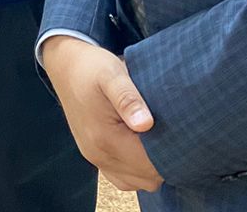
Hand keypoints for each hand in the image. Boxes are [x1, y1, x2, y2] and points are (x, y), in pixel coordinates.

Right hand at [41, 36, 163, 192]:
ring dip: (151, 168)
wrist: (65, 65)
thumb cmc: (91, 67)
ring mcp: (94, 157)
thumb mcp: (112, 74)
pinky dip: (136, 169)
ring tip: (159, 139)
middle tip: (173, 135)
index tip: (181, 134)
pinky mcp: (93, 154)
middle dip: (164, 162)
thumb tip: (145, 124)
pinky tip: (143, 147)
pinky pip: (122, 178)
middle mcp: (98, 154)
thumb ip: (128, 99)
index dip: (172, 154)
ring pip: (136, 182)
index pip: (151, 165)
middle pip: (146, 178)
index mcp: (105, 138)